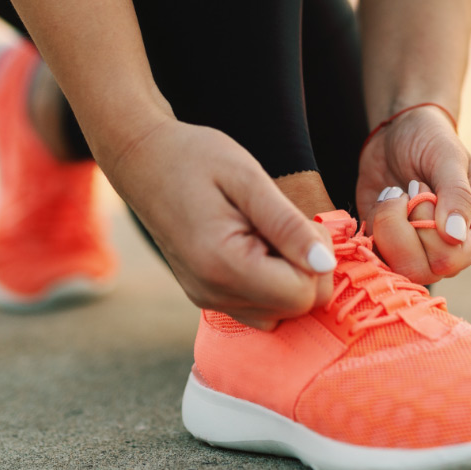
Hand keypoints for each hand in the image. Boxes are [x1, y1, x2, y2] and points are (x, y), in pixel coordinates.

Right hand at [106, 118, 335, 329]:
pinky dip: (271, 282)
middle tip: (284, 222)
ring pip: (280, 312)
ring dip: (289, 274)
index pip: (301, 294)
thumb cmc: (194, 157)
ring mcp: (208, 299)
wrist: (143, 160)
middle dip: (306, 267)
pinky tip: (257, 245)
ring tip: (266, 231)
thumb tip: (326, 262)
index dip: (316, 258)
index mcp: (222, 265)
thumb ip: (287, 224)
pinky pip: (260, 307)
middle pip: (296, 308)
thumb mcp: (247, 178)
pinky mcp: (207, 296)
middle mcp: (213, 293)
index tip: (297, 220)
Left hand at [356, 106, 470, 284]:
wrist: (399, 133)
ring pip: (391, 266)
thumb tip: (455, 236)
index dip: (427, 228)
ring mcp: (416, 252)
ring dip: (384, 223)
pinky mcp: (387, 245)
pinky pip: (370, 253)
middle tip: (404, 191)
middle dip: (400, 225)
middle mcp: (449, 250)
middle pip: (418, 269)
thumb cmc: (431, 141)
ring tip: (393, 194)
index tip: (422, 189)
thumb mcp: (448, 157)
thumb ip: (456, 194)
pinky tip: (382, 200)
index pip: (450, 259)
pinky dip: (369, 225)